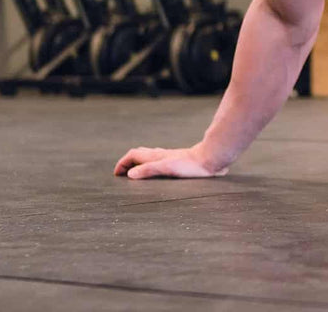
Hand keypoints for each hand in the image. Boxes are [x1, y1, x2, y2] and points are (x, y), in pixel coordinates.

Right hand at [114, 144, 230, 178]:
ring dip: (138, 163)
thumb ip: (148, 170)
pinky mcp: (177, 161)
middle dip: (128, 162)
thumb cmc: (190, 165)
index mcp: (155, 156)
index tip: (116, 174)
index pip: (132, 155)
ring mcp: (169, 157)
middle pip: (139, 154)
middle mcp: (160, 155)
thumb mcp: (167, 168)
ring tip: (135, 173)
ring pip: (148, 157)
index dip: (122, 163)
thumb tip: (130, 174)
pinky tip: (157, 172)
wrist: (211, 159)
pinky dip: (150, 165)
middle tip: (122, 174)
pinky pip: (158, 161)